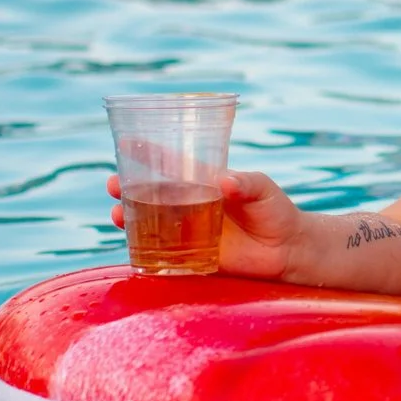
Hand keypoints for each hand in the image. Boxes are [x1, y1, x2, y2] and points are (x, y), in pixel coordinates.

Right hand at [107, 169, 306, 279]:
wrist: (287, 250)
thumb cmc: (275, 211)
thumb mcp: (264, 189)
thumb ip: (247, 183)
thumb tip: (225, 182)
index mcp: (203, 182)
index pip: (171, 164)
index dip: (148, 153)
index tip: (126, 143)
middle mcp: (190, 204)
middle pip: (150, 194)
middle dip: (126, 188)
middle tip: (112, 185)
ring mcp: (188, 231)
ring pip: (150, 222)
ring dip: (128, 218)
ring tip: (117, 215)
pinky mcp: (192, 256)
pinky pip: (162, 254)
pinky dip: (144, 251)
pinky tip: (133, 248)